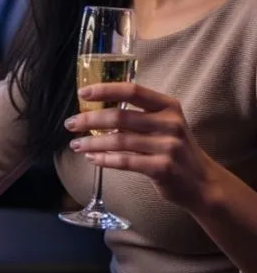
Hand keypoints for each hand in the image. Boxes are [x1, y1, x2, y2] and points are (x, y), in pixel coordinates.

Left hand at [65, 83, 219, 212]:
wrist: (203, 183)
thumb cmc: (175, 149)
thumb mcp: (165, 124)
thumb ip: (138, 115)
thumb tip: (95, 110)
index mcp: (168, 106)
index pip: (132, 90)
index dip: (105, 90)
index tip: (83, 93)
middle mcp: (170, 123)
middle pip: (120, 116)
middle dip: (89, 119)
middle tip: (70, 123)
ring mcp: (168, 146)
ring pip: (119, 140)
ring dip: (92, 143)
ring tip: (76, 145)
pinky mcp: (163, 168)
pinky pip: (125, 161)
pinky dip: (105, 159)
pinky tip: (92, 158)